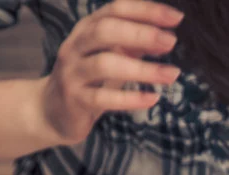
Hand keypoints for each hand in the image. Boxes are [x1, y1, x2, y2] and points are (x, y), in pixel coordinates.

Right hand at [39, 0, 182, 144]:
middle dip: (141, 34)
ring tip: (172, 74)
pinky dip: (131, 99)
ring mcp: (73, 73)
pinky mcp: (76, 100)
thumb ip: (134, 45)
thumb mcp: (111, 56)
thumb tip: (165, 36)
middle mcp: (76, 46)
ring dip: (143, 69)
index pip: (115, 10)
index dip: (146, 10)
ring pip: (105, 64)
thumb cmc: (89, 79)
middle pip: (106, 31)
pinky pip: (103, 98)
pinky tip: (153, 98)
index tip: (176, 18)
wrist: (52, 110)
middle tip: (171, 42)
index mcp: (87, 29)